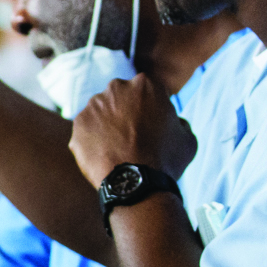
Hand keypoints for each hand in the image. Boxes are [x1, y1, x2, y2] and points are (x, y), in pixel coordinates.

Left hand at [70, 75, 195, 185]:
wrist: (134, 182)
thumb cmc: (166, 159)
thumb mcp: (187, 137)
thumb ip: (178, 121)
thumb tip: (172, 121)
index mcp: (146, 85)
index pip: (149, 92)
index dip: (153, 108)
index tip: (154, 124)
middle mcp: (116, 88)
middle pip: (122, 97)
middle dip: (127, 111)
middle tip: (135, 135)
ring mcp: (93, 105)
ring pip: (103, 112)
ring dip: (109, 124)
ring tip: (120, 148)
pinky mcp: (79, 123)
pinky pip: (88, 129)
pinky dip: (95, 139)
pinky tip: (106, 154)